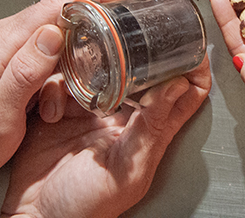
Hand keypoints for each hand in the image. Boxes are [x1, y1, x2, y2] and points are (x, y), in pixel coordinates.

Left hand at [0, 0, 133, 188]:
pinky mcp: (0, 56)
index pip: (52, 8)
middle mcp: (0, 37)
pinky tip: (75, 65)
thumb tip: (53, 32)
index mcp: (1, 46)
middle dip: (92, 11)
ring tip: (102, 52)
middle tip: (124, 21)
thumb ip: (24, 73)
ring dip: (77, 38)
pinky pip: (39, 43)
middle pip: (54, 11)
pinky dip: (63, 49)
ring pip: (49, 28)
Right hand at [0, 60, 210, 217]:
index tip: (192, 42)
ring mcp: (91, 110)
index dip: (192, 66)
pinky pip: (60, 81)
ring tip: (73, 83)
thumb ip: (153, 127)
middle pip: (138, 69)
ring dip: (84, 68)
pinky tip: (51, 110)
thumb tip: (179, 84)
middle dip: (131, 52)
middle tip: (118, 43)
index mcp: (149, 128)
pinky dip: (54, 88)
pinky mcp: (59, 109)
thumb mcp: (128, 168)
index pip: (183, 90)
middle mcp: (123, 114)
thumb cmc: (87, 207)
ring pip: (96, 68)